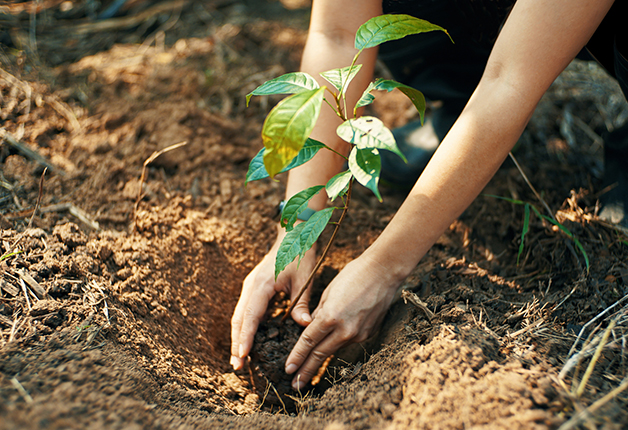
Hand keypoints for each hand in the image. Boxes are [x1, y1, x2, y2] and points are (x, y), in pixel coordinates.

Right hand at [230, 229, 316, 370]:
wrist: (293, 235)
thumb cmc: (300, 255)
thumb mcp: (305, 279)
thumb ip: (302, 303)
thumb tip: (304, 325)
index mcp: (262, 285)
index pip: (250, 316)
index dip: (245, 337)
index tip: (242, 355)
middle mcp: (251, 287)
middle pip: (239, 319)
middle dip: (236, 343)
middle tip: (237, 366)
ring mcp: (250, 287)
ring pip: (239, 316)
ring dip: (238, 337)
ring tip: (239, 359)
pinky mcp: (253, 288)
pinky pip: (246, 311)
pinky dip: (244, 327)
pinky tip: (248, 342)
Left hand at [284, 253, 399, 388]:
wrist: (384, 272)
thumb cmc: (353, 275)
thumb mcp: (329, 292)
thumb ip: (318, 314)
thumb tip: (310, 328)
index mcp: (331, 316)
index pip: (308, 342)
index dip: (297, 357)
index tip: (288, 369)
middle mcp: (345, 329)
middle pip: (320, 354)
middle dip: (306, 370)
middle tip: (295, 385)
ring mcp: (358, 333)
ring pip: (334, 349)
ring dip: (320, 360)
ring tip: (308, 373)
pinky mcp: (368, 333)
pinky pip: (348, 341)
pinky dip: (337, 344)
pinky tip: (330, 347)